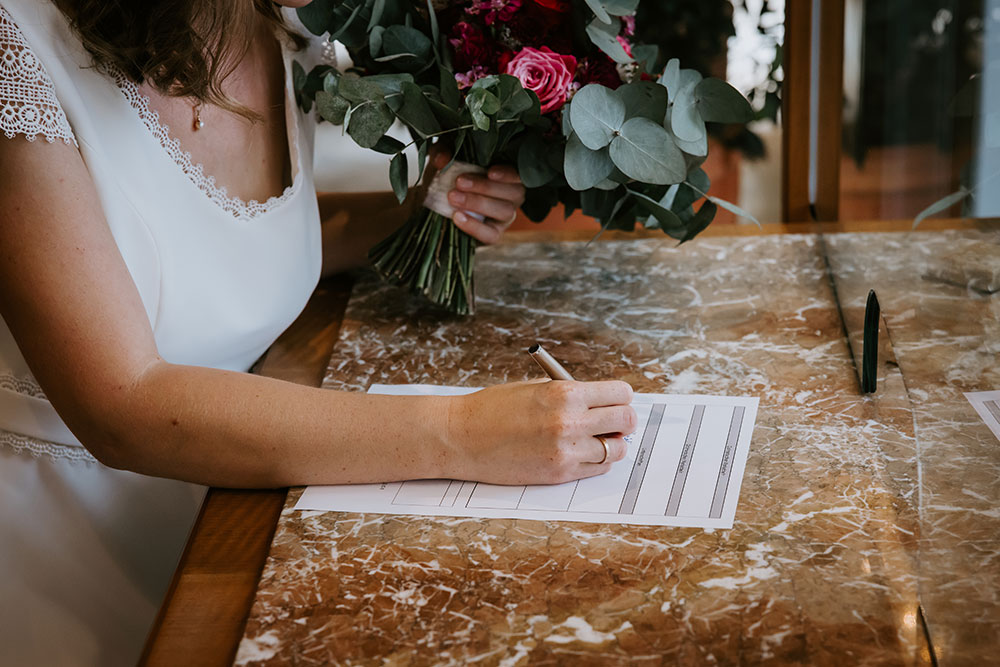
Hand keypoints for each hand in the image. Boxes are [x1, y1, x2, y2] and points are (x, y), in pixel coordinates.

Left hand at [430, 151, 525, 244]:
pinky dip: (475, 227)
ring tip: (454, 198)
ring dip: (479, 203)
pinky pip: (491, 234)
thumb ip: (443, 152)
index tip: (490, 172)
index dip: (508, 174)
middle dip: (486, 187)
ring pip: (504, 211)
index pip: (519, 174)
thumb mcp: (446, 158)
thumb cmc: (451, 174)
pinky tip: (457, 217)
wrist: (441, 201)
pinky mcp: (494, 233)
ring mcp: (505, 216)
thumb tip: (442, 159)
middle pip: (513, 192)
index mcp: (509, 174)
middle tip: (459, 182)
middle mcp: (513, 195)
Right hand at [445, 380, 636, 484]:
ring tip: (596, 439)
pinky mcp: (559, 474)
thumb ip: (570, 393)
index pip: (620, 394)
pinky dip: (596, 461)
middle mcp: (570, 422)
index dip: (621, 397)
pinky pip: (598, 469)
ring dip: (611, 443)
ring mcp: (566, 451)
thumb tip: (603, 401)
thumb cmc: (494, 408)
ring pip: (616, 449)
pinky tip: (581, 452)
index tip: (617, 401)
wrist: (462, 437)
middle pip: (626, 421)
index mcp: (565, 393)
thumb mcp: (535, 387)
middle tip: (614, 421)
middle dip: (623, 420)